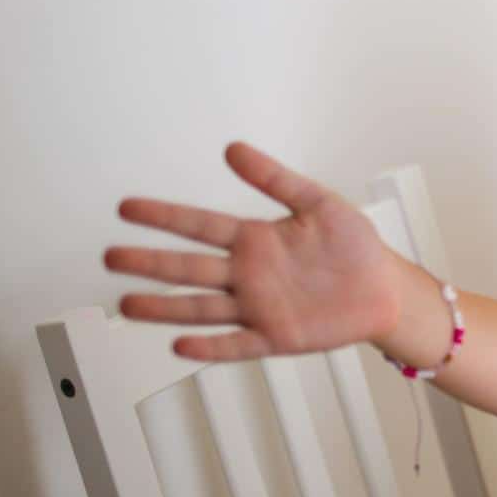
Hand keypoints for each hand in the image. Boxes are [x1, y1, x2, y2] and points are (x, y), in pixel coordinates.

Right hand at [104, 142, 400, 360]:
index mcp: (256, 239)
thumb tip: (233, 149)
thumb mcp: (319, 203)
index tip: (126, 208)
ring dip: (165, 308)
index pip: (200, 225)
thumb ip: (276, 179)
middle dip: (150, 263)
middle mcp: (249, 274)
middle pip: (190, 268)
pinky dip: (211, 347)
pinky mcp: (276, 337)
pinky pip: (237, 344)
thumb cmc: (354, 246)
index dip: (164, 216)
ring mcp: (259, 307)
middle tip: (111, 257)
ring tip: (128, 305)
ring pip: (202, 308)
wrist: (386, 288)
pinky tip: (182, 346)